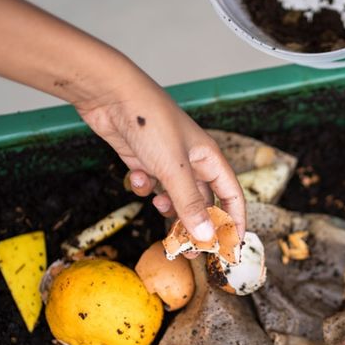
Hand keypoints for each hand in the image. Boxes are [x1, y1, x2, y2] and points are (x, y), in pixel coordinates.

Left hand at [74, 65, 245, 241]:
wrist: (111, 96)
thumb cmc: (150, 122)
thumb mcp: (173, 170)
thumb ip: (190, 205)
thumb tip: (206, 237)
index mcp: (209, 159)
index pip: (232, 196)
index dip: (233, 222)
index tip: (230, 248)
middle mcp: (192, 161)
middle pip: (203, 202)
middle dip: (196, 224)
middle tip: (190, 249)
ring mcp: (167, 161)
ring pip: (175, 196)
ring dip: (168, 207)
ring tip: (160, 211)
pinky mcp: (145, 161)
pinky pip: (150, 185)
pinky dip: (143, 187)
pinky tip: (135, 177)